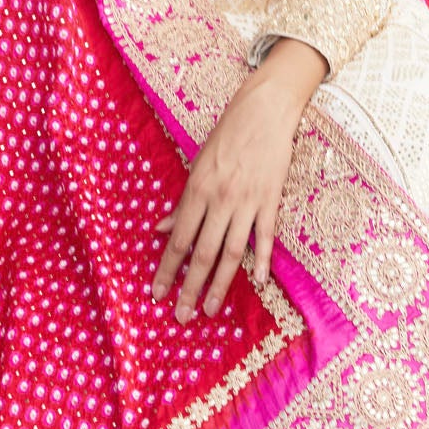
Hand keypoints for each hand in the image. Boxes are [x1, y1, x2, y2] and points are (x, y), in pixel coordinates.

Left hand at [152, 38, 325, 322]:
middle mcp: (220, 199)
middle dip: (190, 287)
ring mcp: (247, 202)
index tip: (157, 293)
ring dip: (220, 285)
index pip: (178, 239)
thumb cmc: (227, 136)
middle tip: (181, 316)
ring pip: (232, 252)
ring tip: (210, 310)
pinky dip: (263, 261)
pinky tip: (260, 282)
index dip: (167, 269)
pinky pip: (266, 237)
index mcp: (198, 189)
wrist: (264, 111)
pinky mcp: (271, 200)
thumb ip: (182, 201)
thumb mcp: (198, 164)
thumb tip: (161, 229)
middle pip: (203, 253)